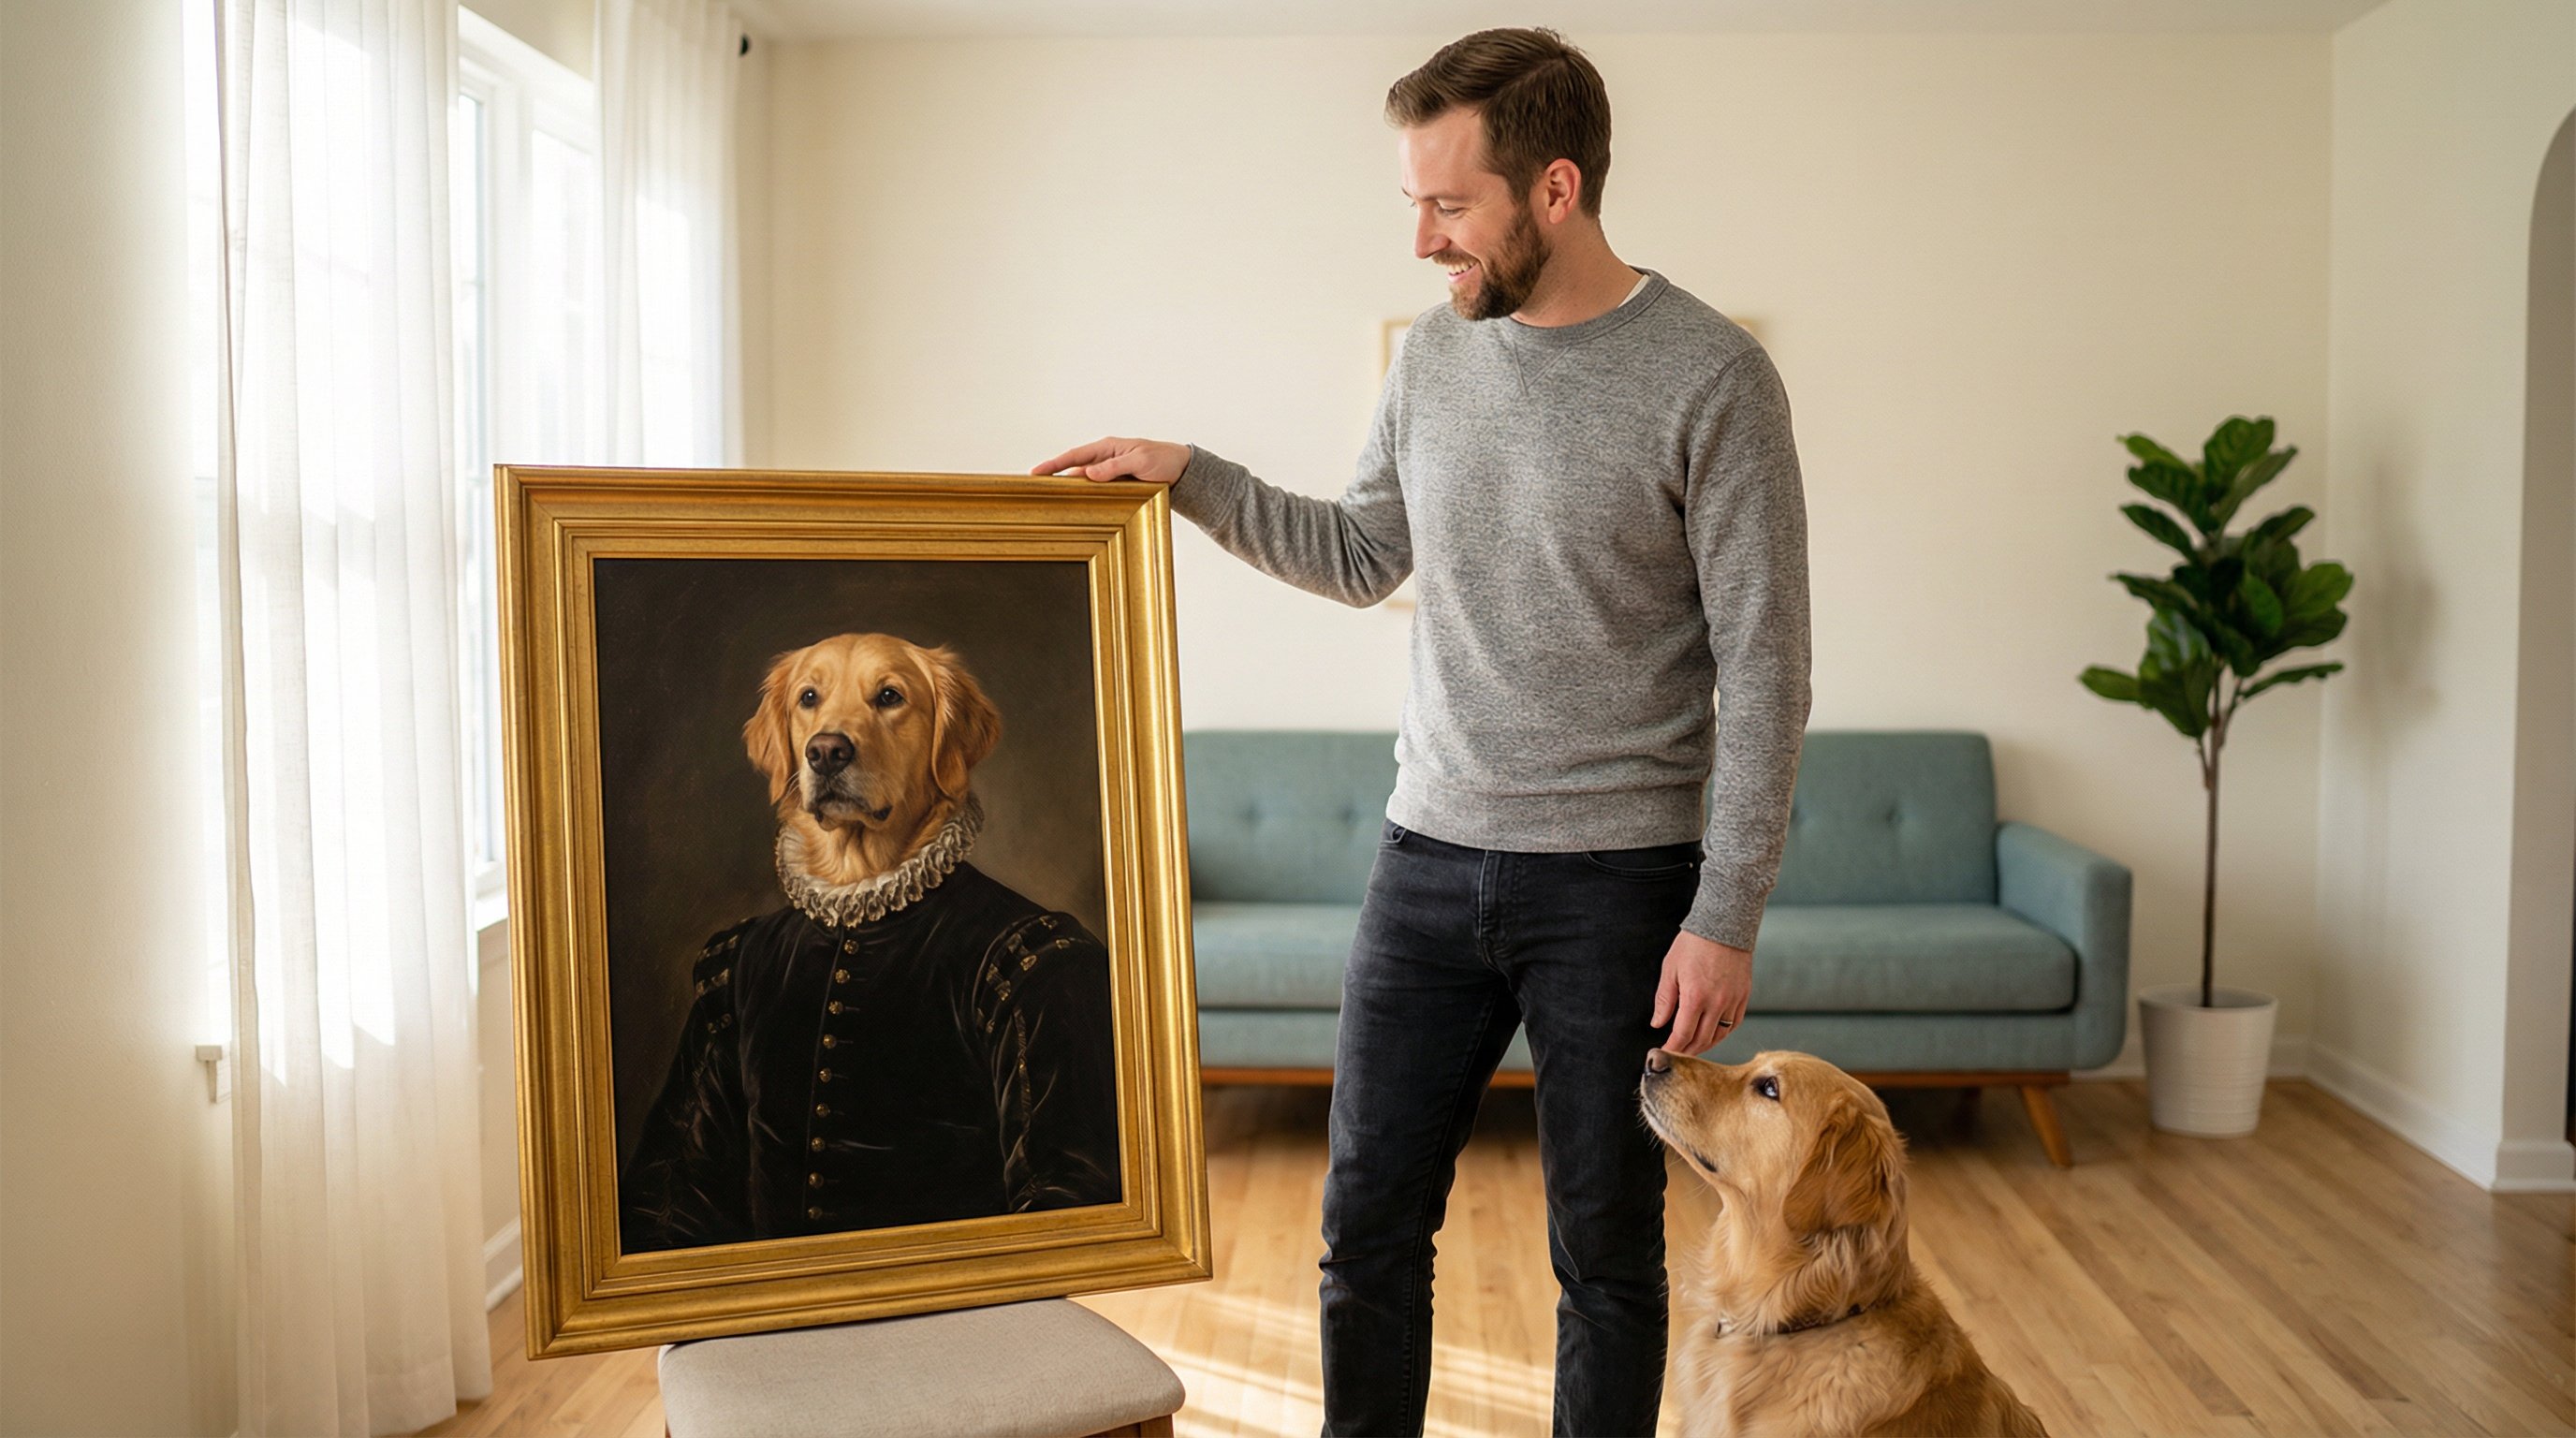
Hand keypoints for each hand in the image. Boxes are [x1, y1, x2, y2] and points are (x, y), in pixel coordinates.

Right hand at [1030, 437, 1190, 484]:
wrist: (1182, 469)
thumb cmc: (1163, 460)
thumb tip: (1089, 473)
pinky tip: (1076, 506)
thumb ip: (1115, 467)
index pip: (1074, 456)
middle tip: (1034, 489)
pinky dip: (1085, 497)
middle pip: (1073, 469)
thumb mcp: (1139, 461)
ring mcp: (1109, 472)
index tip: (1034, 472)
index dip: (1053, 464)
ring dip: (1069, 490)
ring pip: (1083, 482)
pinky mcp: (1116, 485)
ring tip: (1050, 500)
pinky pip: (1096, 490)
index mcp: (1107, 448)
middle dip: (1054, 477)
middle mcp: (1104, 459)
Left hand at [1652, 930, 1751, 1056]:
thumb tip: (1657, 1023)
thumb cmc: (1693, 944)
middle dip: (1687, 1050)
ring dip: (1705, 1045)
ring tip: (1693, 1047)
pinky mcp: (1744, 996)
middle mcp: (1716, 1003)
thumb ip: (1664, 1000)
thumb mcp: (1670, 969)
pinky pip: (1734, 1024)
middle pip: (1701, 1040)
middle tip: (1676, 1052)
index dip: (1672, 1047)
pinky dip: (1722, 1033)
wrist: (1724, 926)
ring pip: (1719, 1035)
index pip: (1683, 1034)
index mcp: (1695, 997)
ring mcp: (1733, 1001)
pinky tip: (1713, 1034)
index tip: (1664, 1050)